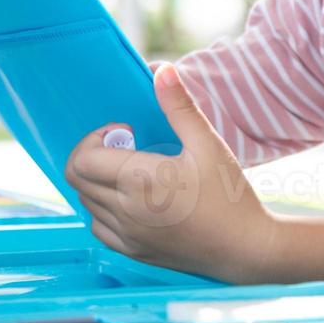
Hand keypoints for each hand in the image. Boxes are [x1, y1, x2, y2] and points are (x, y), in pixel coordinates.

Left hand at [63, 62, 277, 281]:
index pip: (82, 160)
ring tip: (132, 171)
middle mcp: (126, 211)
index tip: (125, 132)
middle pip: (76, 179)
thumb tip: (162, 70)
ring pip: (85, 202)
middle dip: (92, 155)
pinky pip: (98, 227)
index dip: (94, 138)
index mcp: (140, 181)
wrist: (246, 249)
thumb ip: (179, 107)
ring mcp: (127, 235)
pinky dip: (102, 209)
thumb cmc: (230, 196)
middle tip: (126, 148)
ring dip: (97, 181)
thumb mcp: (208, 144)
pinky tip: (130, 199)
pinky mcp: (133, 252)